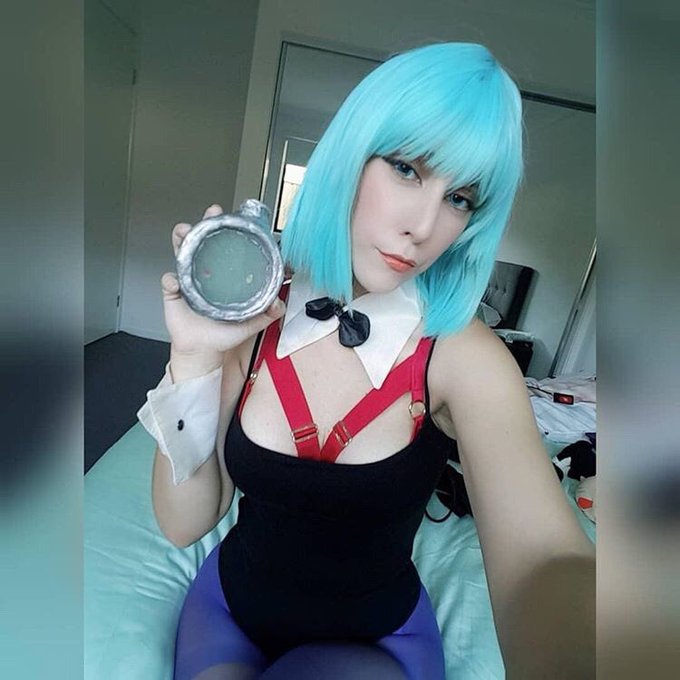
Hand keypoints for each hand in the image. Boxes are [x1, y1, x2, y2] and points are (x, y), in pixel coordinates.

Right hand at [161, 204, 285, 360]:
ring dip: (181, 240)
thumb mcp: (249, 323)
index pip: (224, 247)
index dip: (226, 231)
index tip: (231, 218)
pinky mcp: (173, 294)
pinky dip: (170, 279)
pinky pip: (168, 282)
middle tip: (210, 215)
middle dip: (203, 224)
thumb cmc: (223, 336)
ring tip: (184, 233)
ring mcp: (187, 281)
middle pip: (202, 242)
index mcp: (222, 276)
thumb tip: (279, 304)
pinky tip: (175, 281)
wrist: (203, 352)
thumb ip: (266, 313)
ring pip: (181, 253)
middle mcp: (204, 274)